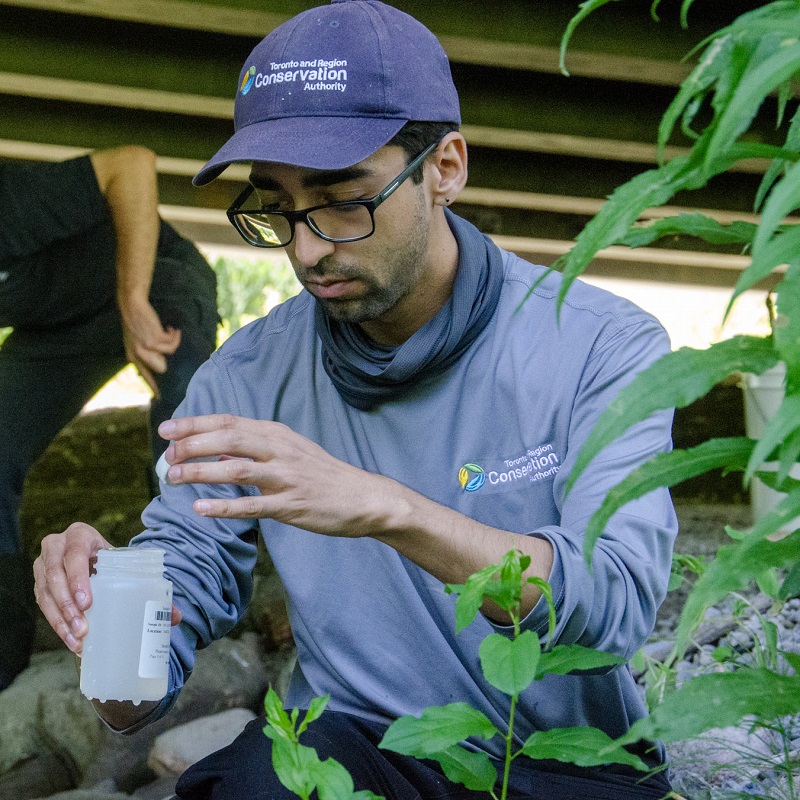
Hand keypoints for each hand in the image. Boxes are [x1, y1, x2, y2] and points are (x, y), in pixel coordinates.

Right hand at [33, 523, 181, 653]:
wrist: (93, 556)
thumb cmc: (114, 561)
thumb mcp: (127, 564)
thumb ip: (151, 585)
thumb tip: (175, 616)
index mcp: (79, 535)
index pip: (74, 554)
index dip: (77, 577)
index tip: (87, 603)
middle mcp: (55, 546)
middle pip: (55, 576)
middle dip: (68, 606)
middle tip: (84, 629)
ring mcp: (43, 565)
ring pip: (45, 593)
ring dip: (60, 620)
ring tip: (79, 640)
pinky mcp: (38, 583)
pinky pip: (42, 605)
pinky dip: (57, 624)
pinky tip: (71, 640)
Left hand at [119, 295, 181, 394]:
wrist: (132, 305)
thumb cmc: (136, 321)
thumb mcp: (135, 340)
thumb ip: (144, 352)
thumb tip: (160, 363)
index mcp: (132, 356)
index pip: (145, 375)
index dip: (153, 386)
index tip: (159, 397)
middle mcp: (138, 354)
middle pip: (161, 368)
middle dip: (167, 356)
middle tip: (170, 342)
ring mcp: (146, 347)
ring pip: (169, 353)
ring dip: (173, 341)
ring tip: (172, 332)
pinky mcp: (154, 339)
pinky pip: (172, 343)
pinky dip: (174, 334)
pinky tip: (171, 328)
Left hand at [159, 414, 400, 536]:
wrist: (363, 497)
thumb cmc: (324, 476)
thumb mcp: (291, 453)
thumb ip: (256, 451)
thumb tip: (219, 454)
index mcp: (278, 435)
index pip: (230, 422)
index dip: (196, 424)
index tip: (167, 429)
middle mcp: (281, 450)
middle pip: (230, 438)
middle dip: (193, 444)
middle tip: (166, 455)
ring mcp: (287, 477)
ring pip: (237, 469)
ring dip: (202, 473)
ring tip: (174, 478)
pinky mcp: (292, 504)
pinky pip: (253, 505)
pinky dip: (224, 507)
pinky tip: (200, 509)